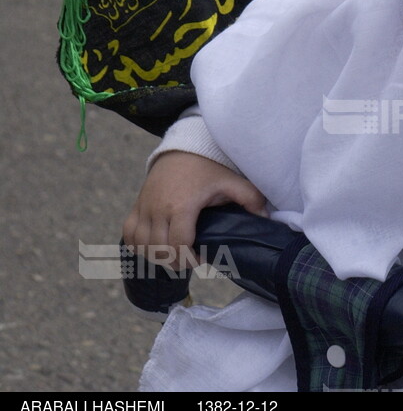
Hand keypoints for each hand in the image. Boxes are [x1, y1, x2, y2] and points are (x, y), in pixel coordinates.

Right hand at [122, 151, 266, 270]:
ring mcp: (144, 207)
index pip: (179, 244)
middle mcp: (158, 208)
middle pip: (159, 249)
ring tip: (175, 256)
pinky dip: (138, 246)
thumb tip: (265, 220)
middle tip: (190, 260)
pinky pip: (129, 234)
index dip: (189, 259)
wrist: (183, 148)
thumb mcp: (231, 180)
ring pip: (141, 245)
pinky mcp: (137, 205)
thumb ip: (250, 199)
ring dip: (157, 257)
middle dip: (175, 262)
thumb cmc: (208, 167)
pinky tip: (154, 249)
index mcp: (182, 205)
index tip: (201, 259)